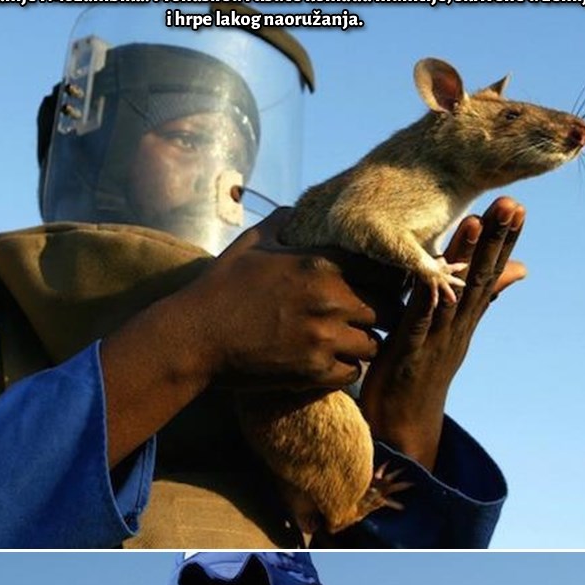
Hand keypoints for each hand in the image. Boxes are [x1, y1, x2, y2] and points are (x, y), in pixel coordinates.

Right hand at [213, 226, 375, 396]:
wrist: (194, 337)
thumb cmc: (221, 287)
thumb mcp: (252, 243)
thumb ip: (285, 222)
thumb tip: (302, 212)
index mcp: (321, 263)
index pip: (385, 270)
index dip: (388, 278)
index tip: (380, 285)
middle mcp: (330, 299)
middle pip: (389, 310)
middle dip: (381, 313)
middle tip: (367, 317)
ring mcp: (324, 338)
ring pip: (374, 344)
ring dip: (364, 343)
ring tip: (347, 340)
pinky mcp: (313, 371)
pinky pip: (353, 372)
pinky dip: (346, 368)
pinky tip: (330, 360)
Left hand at [361, 196, 523, 478]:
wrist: (402, 425)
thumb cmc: (423, 370)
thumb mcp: (455, 330)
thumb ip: (482, 298)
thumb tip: (519, 269)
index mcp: (465, 318)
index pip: (489, 272)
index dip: (504, 240)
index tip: (518, 206)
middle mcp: (457, 326)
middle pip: (481, 278)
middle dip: (496, 240)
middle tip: (511, 203)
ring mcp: (436, 340)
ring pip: (455, 294)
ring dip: (465, 259)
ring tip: (476, 222)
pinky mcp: (410, 354)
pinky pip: (420, 322)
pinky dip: (427, 299)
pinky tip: (431, 276)